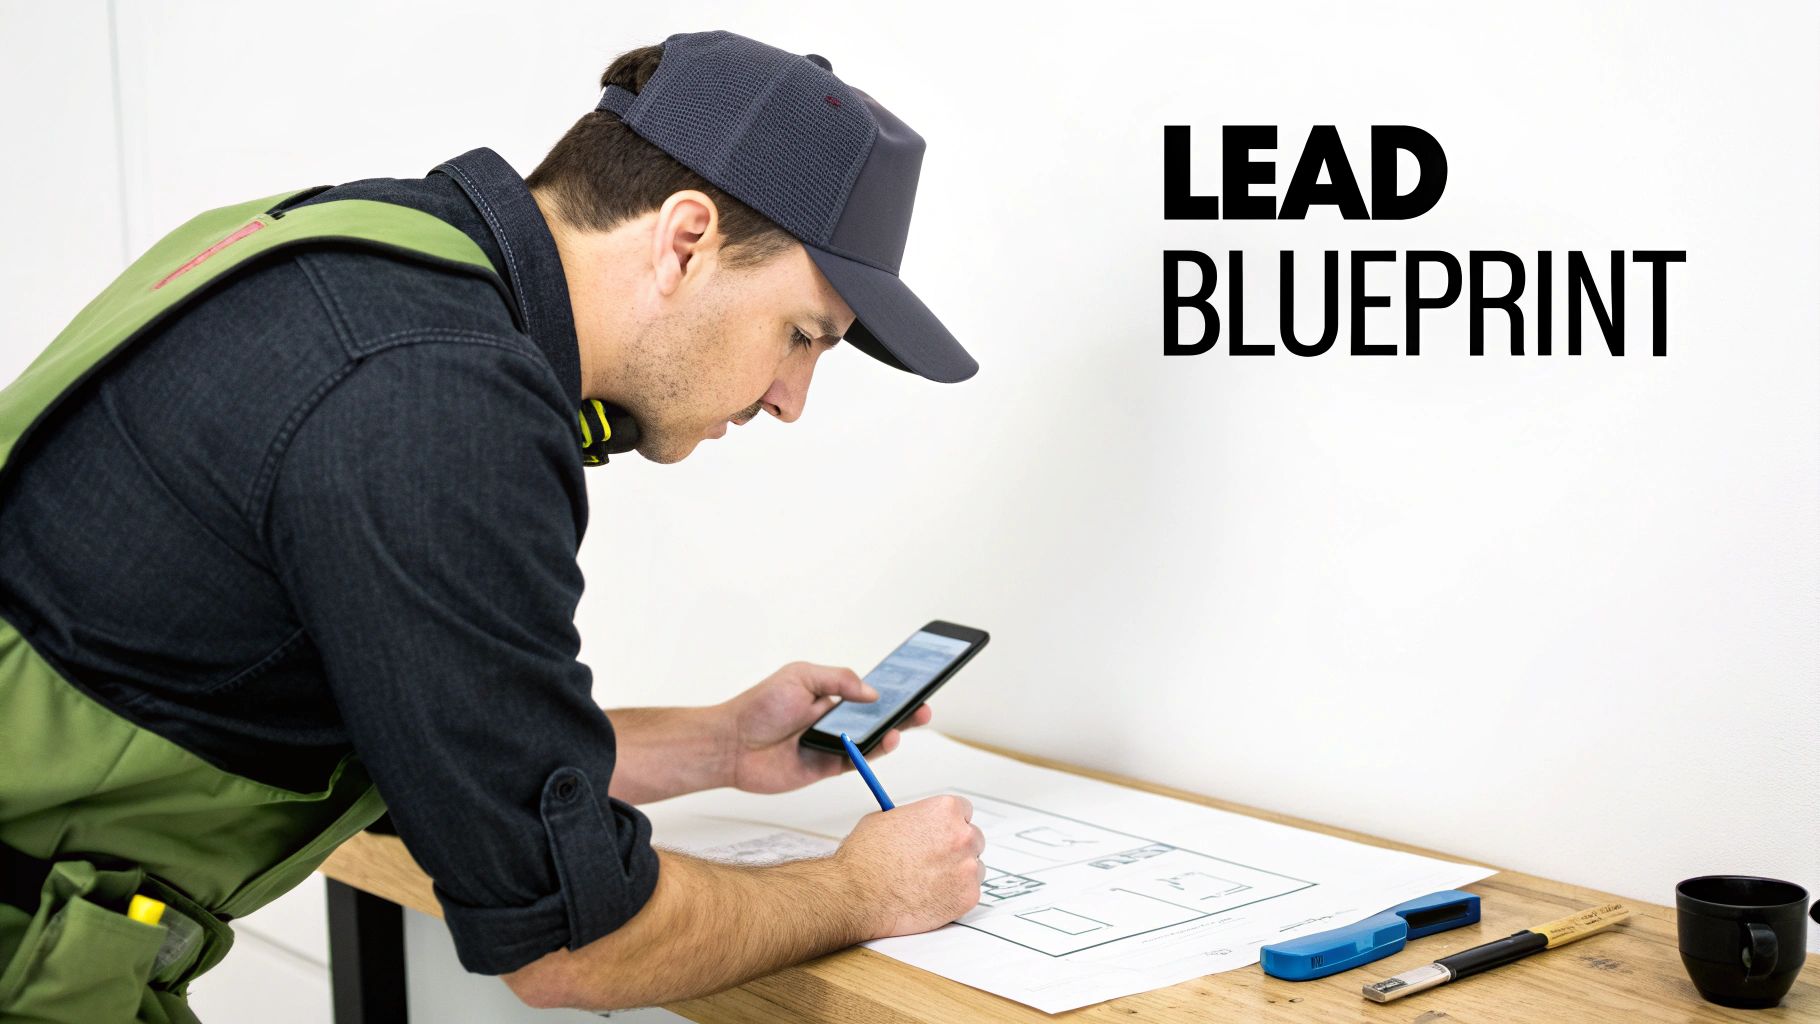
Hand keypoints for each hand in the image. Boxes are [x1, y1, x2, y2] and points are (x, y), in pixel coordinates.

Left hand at [719, 661, 933, 794]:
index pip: (868, 691)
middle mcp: (833, 719)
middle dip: (902, 712)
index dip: (891, 689)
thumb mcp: (800, 676)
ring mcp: (831, 744)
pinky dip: (873, 753)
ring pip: (870, 740)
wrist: (732, 744)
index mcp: (828, 694)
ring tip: (908, 723)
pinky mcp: (825, 768)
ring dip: (892, 732)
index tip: (915, 684)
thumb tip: (872, 693)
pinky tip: (885, 741)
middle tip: (923, 707)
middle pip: (876, 717)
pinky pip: (856, 762)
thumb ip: (839, 681)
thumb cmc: (759, 706)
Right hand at [835, 794, 984, 936]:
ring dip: (958, 873)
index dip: (950, 824)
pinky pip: (969, 893)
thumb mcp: (885, 819)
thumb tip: (919, 824)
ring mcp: (967, 868)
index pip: (964, 811)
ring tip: (928, 881)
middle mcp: (961, 836)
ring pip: (974, 867)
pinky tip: (931, 896)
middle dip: (956, 849)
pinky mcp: (967, 897)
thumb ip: (914, 819)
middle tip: (934, 860)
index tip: (943, 834)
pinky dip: (954, 896)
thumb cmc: (866, 859)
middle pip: (973, 839)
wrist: (857, 894)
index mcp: (944, 811)